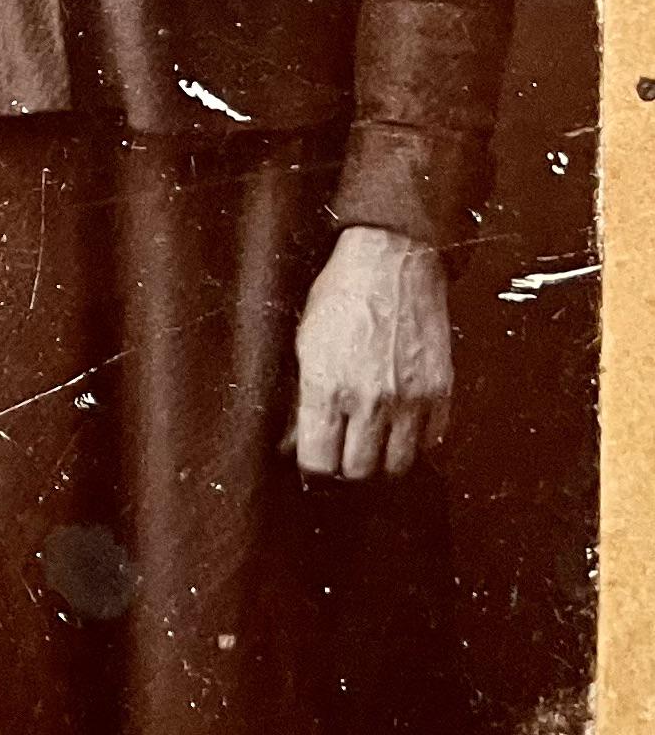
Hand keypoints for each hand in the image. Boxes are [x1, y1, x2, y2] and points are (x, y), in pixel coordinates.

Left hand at [289, 225, 454, 478]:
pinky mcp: (441, 392)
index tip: (314, 455)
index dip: (313, 464)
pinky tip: (400, 424)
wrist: (392, 264)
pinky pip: (431, 442)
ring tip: (371, 440)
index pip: (318, 460)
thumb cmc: (340, 297)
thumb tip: (292, 442)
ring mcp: (410, 399)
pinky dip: (416, 441)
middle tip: (343, 448)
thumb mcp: (303, 344)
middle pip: (358, 470)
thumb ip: (299, 399)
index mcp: (326, 387)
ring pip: (397, 465)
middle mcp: (369, 400)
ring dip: (382, 459)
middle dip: (346, 465)